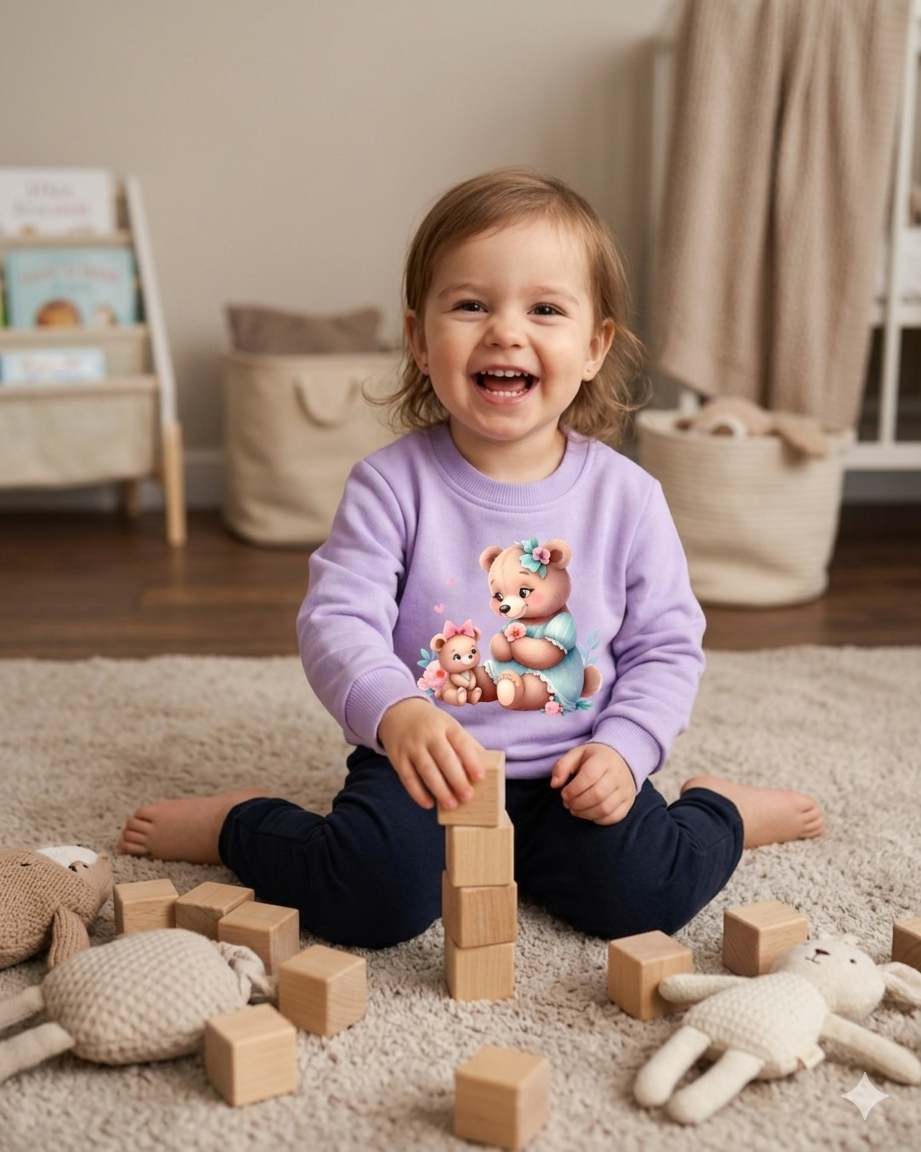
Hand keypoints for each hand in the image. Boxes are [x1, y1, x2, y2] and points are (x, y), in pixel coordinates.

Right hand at [378, 697, 484, 811]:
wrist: (398, 711)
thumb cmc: (432, 724)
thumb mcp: (450, 726)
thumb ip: (467, 744)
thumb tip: (488, 767)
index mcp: (446, 725)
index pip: (461, 742)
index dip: (471, 760)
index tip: (480, 777)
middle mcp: (428, 734)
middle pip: (444, 758)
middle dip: (457, 779)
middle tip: (468, 797)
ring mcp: (411, 745)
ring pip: (426, 769)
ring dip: (439, 789)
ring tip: (451, 805)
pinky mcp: (397, 757)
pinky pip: (408, 777)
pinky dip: (418, 793)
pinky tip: (429, 804)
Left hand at [550, 743, 636, 824]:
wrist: (622, 758)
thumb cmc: (594, 758)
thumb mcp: (576, 754)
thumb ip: (562, 767)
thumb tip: (554, 784)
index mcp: (603, 760)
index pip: (589, 776)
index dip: (573, 789)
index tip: (564, 794)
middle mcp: (617, 775)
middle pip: (597, 795)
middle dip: (577, 803)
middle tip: (568, 804)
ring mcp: (625, 789)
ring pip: (605, 808)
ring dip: (585, 813)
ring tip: (575, 810)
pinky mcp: (629, 801)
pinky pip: (615, 817)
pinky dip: (599, 820)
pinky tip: (589, 814)